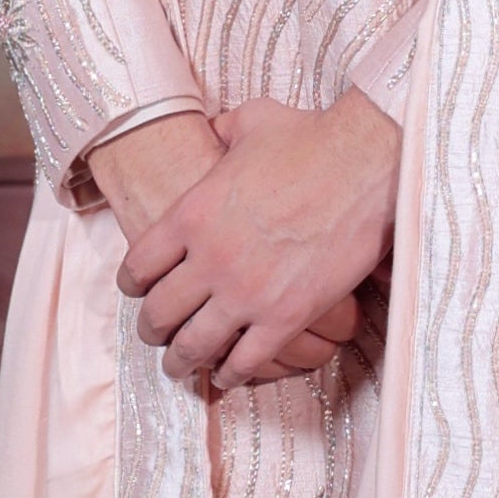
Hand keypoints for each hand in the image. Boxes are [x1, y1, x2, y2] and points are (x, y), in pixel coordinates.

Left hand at [115, 93, 402, 392]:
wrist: (366, 162)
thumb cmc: (310, 137)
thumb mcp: (249, 122)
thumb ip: (220, 132)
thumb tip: (213, 130)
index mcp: (191, 214)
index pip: (138, 266)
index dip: (132, 285)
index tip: (137, 291)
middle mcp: (210, 259)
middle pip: (159, 313)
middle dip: (151, 330)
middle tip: (154, 334)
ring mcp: (246, 292)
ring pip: (194, 345)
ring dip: (181, 360)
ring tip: (180, 366)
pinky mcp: (285, 317)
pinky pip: (245, 361)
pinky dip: (230, 374)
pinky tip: (227, 375)